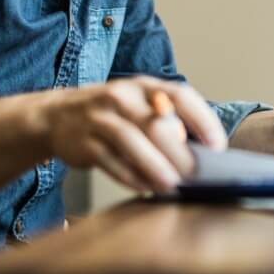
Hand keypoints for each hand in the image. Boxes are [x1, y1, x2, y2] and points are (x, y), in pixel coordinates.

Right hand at [40, 77, 226, 192]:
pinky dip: (130, 176)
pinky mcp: (83, 142)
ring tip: (173, 185)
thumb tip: (203, 152)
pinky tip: (145, 187)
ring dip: (155, 166)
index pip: (180, 95)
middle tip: (195, 175)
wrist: (57, 116)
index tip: (217, 145)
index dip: (202, 120)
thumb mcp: (139, 104)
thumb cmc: (112, 113)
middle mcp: (122, 96)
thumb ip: (167, 120)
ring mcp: (100, 117)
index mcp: (144, 86)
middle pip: (156, 123)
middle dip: (179, 152)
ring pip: (131, 141)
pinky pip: (110, 161)